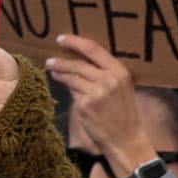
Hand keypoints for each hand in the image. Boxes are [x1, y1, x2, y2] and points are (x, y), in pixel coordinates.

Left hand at [46, 33, 155, 177]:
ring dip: (59, 72)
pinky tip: (60, 82)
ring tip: (51, 68)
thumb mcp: (121, 89)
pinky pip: (72, 92)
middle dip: (62, 60)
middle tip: (50, 59)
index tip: (61, 38)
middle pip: (79, 63)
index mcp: (120, 72)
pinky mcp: (85, 105)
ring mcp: (97, 93)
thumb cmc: (124, 114)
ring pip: (72, 76)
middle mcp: (109, 80)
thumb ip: (105, 75)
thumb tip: (80, 63)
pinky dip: (65, 86)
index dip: (75, 42)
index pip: (94, 49)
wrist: (126, 139)